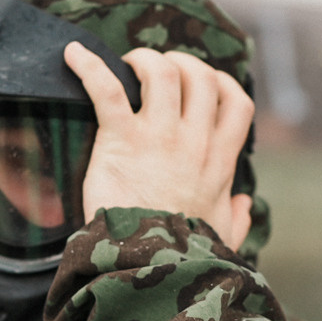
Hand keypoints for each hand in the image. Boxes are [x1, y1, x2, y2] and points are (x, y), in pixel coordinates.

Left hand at [65, 46, 252, 248]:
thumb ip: (237, 219)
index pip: (237, 103)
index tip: (204, 84)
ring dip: (145, 60)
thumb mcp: (223, 238)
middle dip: (181, 63)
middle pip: (200, 76)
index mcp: (220, 162)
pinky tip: (74, 54)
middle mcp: (194, 141)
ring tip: (129, 64)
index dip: (222, 84)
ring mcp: (159, 137)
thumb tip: (247, 204)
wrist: (149, 266)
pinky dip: (89, 66)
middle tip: (159, 70)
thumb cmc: (184, 258)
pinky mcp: (121, 139)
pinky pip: (107, 89)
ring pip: (161, 72)